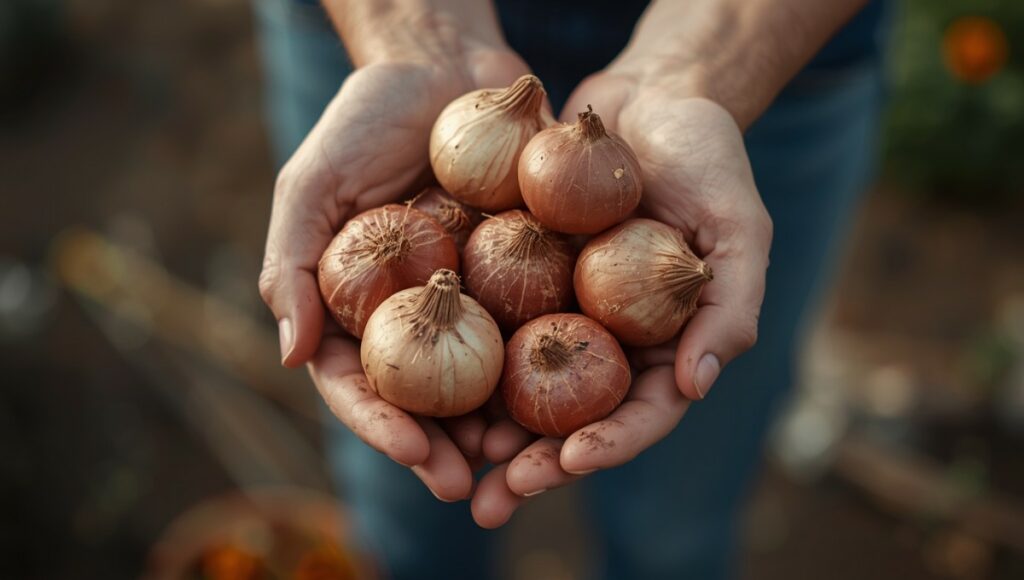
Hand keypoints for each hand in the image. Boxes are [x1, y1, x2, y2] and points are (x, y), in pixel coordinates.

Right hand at [258, 50, 532, 500]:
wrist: (445, 65)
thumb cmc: (366, 120)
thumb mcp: (313, 185)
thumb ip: (293, 266)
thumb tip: (290, 354)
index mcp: (355, 307)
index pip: (359, 382)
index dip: (382, 425)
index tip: (415, 453)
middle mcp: (413, 314)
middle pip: (423, 399)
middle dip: (444, 449)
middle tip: (472, 489)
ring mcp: (470, 297)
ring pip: (481, 379)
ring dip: (498, 427)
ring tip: (523, 463)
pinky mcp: (520, 273)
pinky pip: (533, 327)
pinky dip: (546, 367)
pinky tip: (570, 398)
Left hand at [470, 70, 772, 526]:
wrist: (647, 95)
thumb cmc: (706, 155)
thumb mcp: (738, 224)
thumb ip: (729, 305)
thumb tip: (698, 386)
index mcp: (667, 343)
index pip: (642, 411)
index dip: (611, 443)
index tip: (571, 460)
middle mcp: (612, 339)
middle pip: (574, 417)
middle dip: (537, 463)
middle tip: (494, 499)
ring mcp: (564, 311)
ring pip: (523, 386)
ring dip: (489, 433)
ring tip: (450, 466)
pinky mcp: (521, 279)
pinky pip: (490, 324)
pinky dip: (462, 359)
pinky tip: (421, 388)